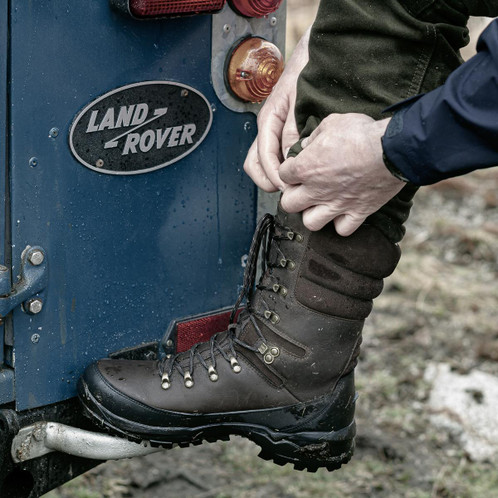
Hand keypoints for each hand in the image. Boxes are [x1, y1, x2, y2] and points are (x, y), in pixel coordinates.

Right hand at [243, 28, 310, 191]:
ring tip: (291, 185)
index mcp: (268, 120)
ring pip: (261, 163)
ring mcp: (273, 131)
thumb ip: (293, 130)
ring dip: (272, 176)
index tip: (288, 187)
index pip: (263, 157)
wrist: (313, 53)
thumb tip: (290, 159)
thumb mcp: (300, 101)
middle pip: (256, 164)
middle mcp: (267, 128)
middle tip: (288, 191)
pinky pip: (274, 156)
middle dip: (268, 181)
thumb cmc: (305, 70)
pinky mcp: (282, 133)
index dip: (274, 176)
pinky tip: (296, 172)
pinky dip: (280, 168)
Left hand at [279, 114, 405, 235]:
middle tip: (303, 188)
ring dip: (312, 214)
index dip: (288, 169)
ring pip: (310, 223)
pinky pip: (342, 230)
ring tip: (319, 204)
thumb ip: (313, 136)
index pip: (282, 174)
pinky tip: (343, 213)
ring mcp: (336, 204)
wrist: (393, 149)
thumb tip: (305, 144)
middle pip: (288, 204)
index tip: (297, 165)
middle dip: (293, 195)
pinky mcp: (357, 212)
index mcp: (305, 167)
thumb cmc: (361, 133)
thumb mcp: (332, 123)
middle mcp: (316, 190)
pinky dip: (341, 224)